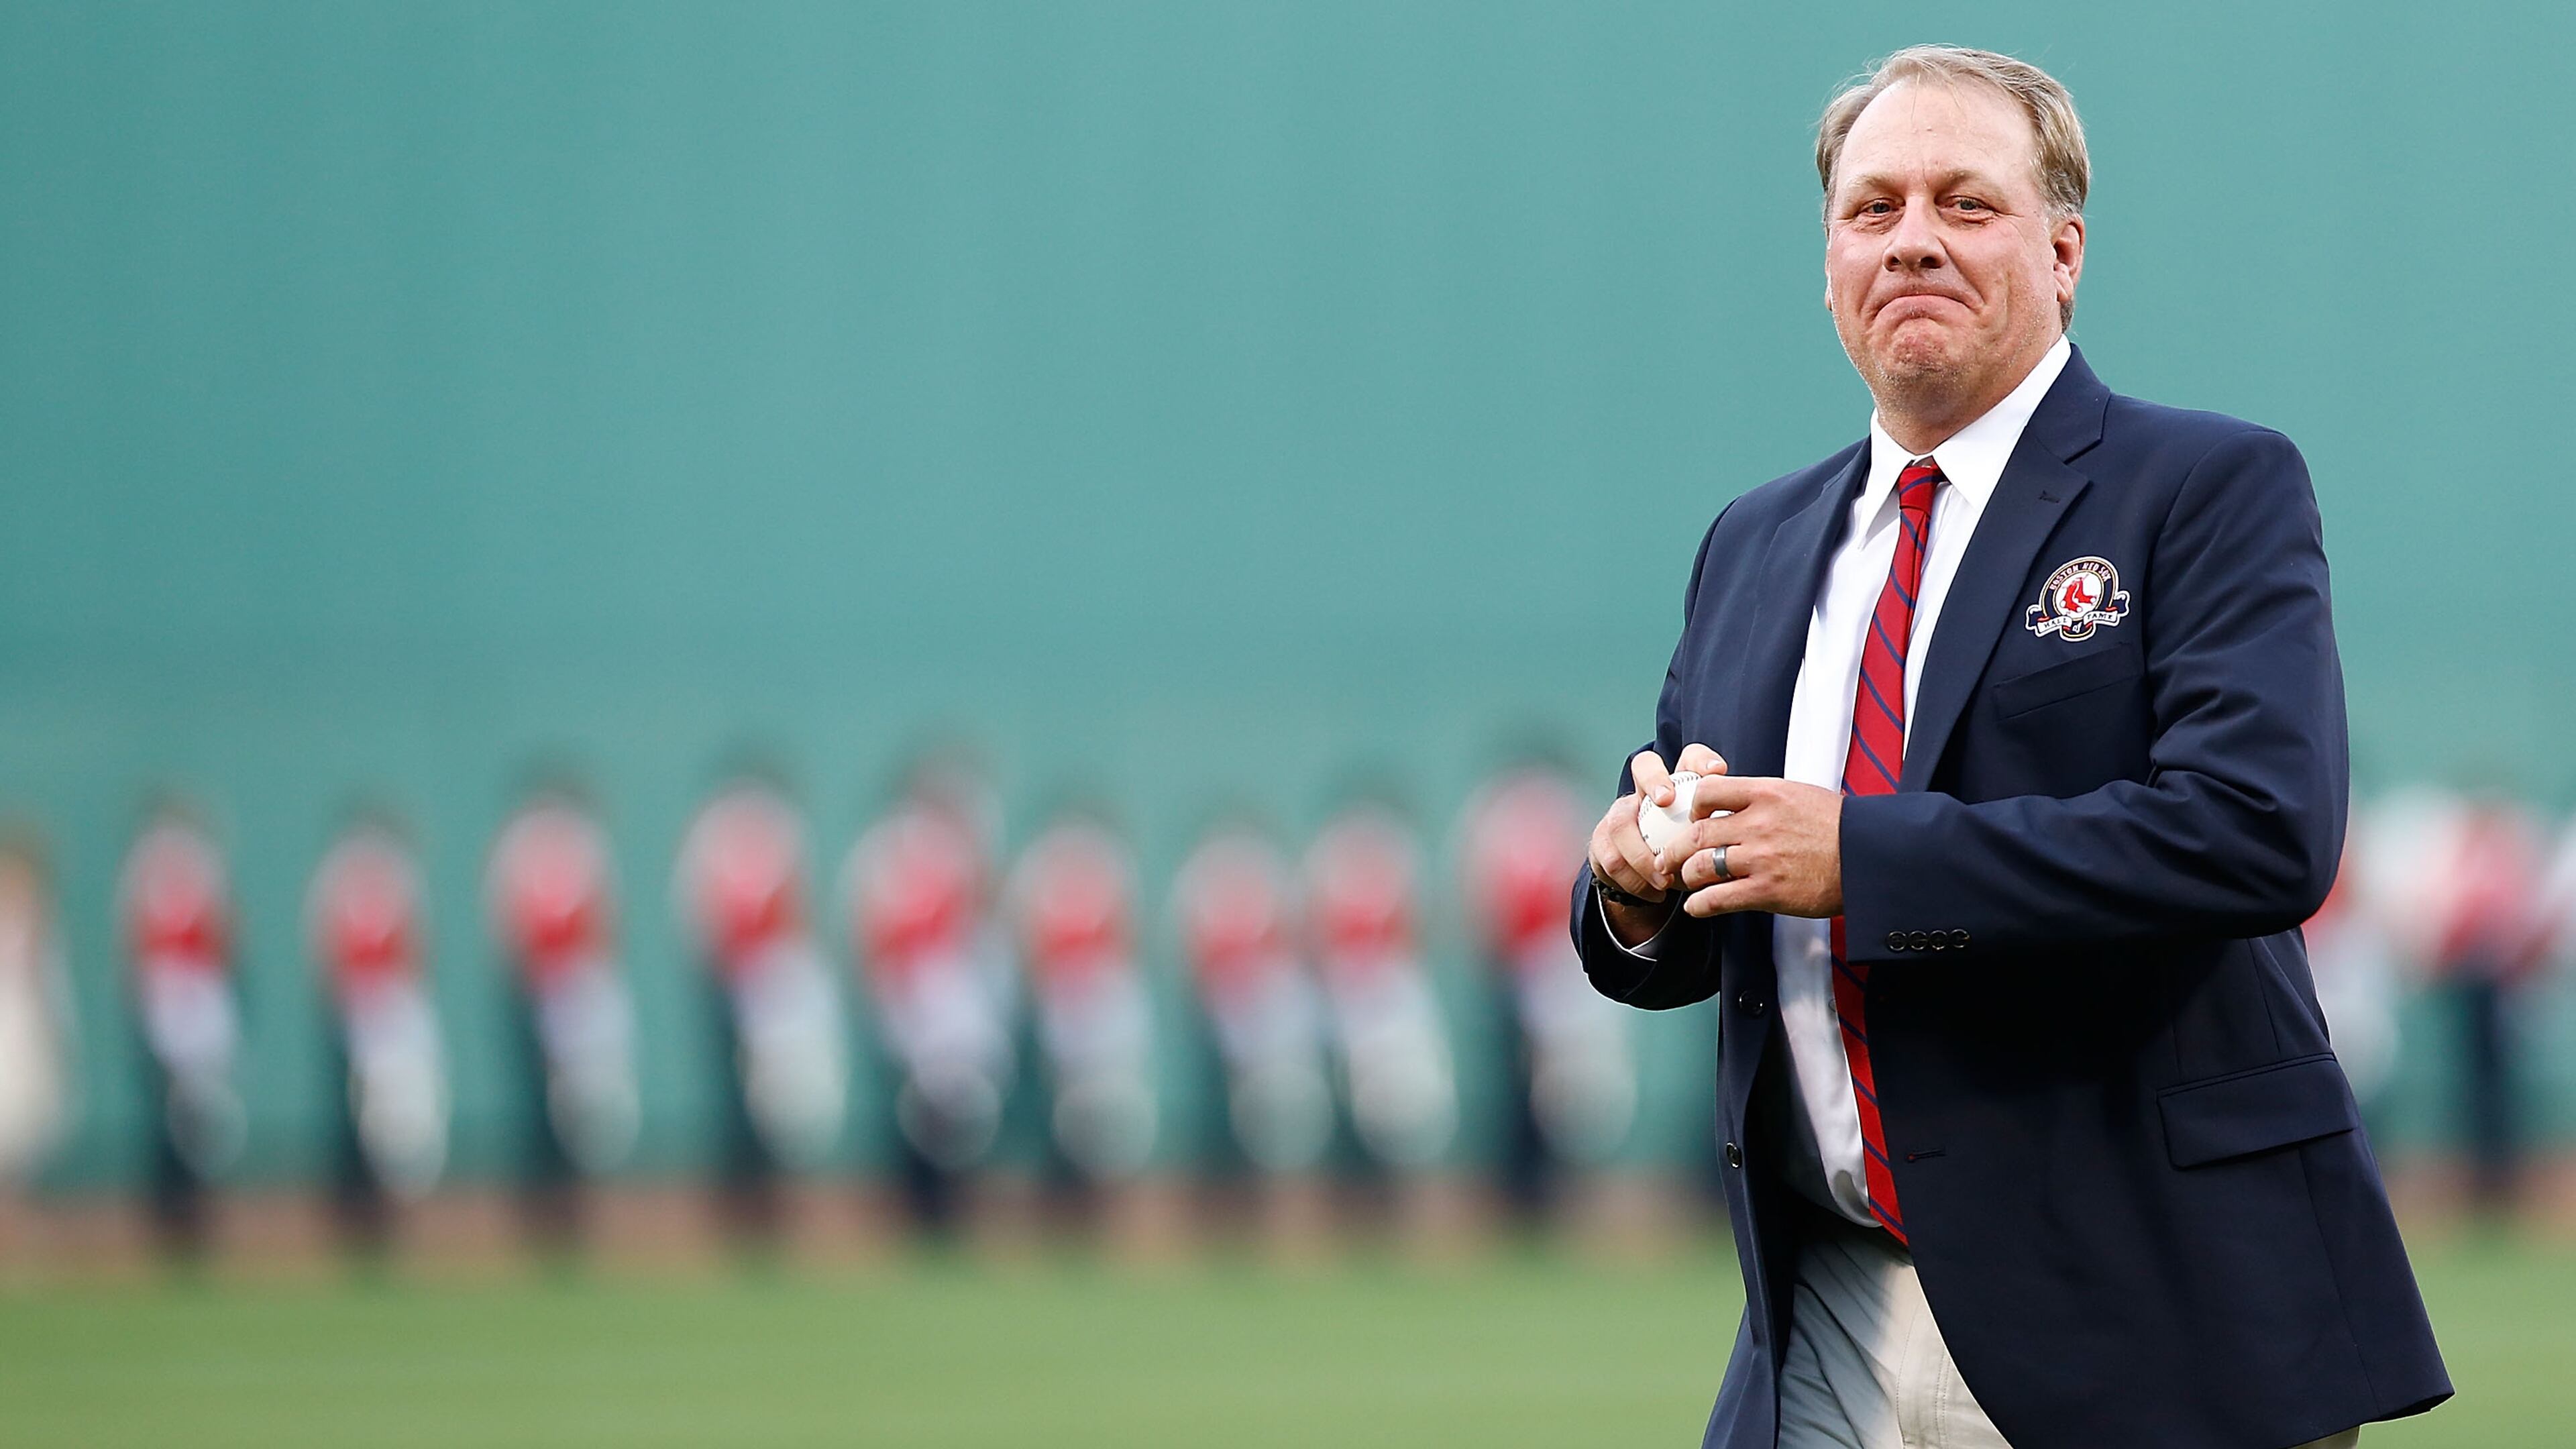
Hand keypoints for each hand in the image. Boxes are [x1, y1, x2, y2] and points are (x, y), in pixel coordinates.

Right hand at [1588, 744, 1727, 943]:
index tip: (1718, 771)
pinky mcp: (1602, 844)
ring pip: (1620, 824)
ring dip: (1643, 855)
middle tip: (1666, 800)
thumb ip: (1732, 833)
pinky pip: (1610, 860)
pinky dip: (1634, 881)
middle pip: (1643, 767)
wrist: (1653, 881)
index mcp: (1680, 785)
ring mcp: (1620, 815)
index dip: (1700, 759)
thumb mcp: (1715, 845)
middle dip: (1653, 780)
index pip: (1689, 758)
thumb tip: (1769, 832)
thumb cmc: (1693, 857)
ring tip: (1666, 880)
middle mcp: (1646, 792)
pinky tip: (1655, 894)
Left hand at [1657, 775, 1843, 919]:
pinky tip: (1697, 907)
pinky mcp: (1767, 891)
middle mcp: (1758, 823)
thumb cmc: (1839, 826)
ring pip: (1701, 867)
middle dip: (1676, 849)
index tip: (1690, 819)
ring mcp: (1761, 858)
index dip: (1692, 807)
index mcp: (1765, 794)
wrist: (1869, 857)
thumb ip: (1764, 799)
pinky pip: (1717, 899)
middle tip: (1670, 858)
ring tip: (1686, 882)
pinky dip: (1699, 905)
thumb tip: (1737, 802)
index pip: (1707, 791)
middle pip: (1696, 834)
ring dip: (1687, 877)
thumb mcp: (1799, 795)